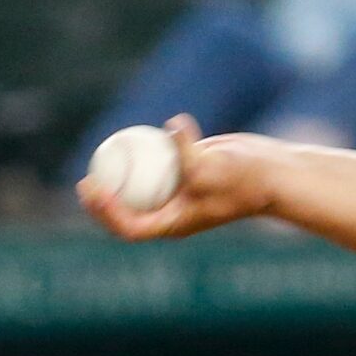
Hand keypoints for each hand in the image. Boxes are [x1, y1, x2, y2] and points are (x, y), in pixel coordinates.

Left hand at [77, 115, 277, 241]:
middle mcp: (171, 212)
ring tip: (100, 158)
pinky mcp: (183, 173)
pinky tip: (130, 137)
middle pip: (127, 212)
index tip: (96, 191)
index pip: (131, 228)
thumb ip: (188, 151)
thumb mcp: (212, 167)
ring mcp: (176, 193)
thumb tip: (171, 127)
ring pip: (138, 188)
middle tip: (86, 180)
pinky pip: (154, 165)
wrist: (269, 171)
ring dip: (118, 177)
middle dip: (102, 201)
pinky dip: (142, 154)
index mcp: (173, 224)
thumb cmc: (243, 178)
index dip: (108, 214)